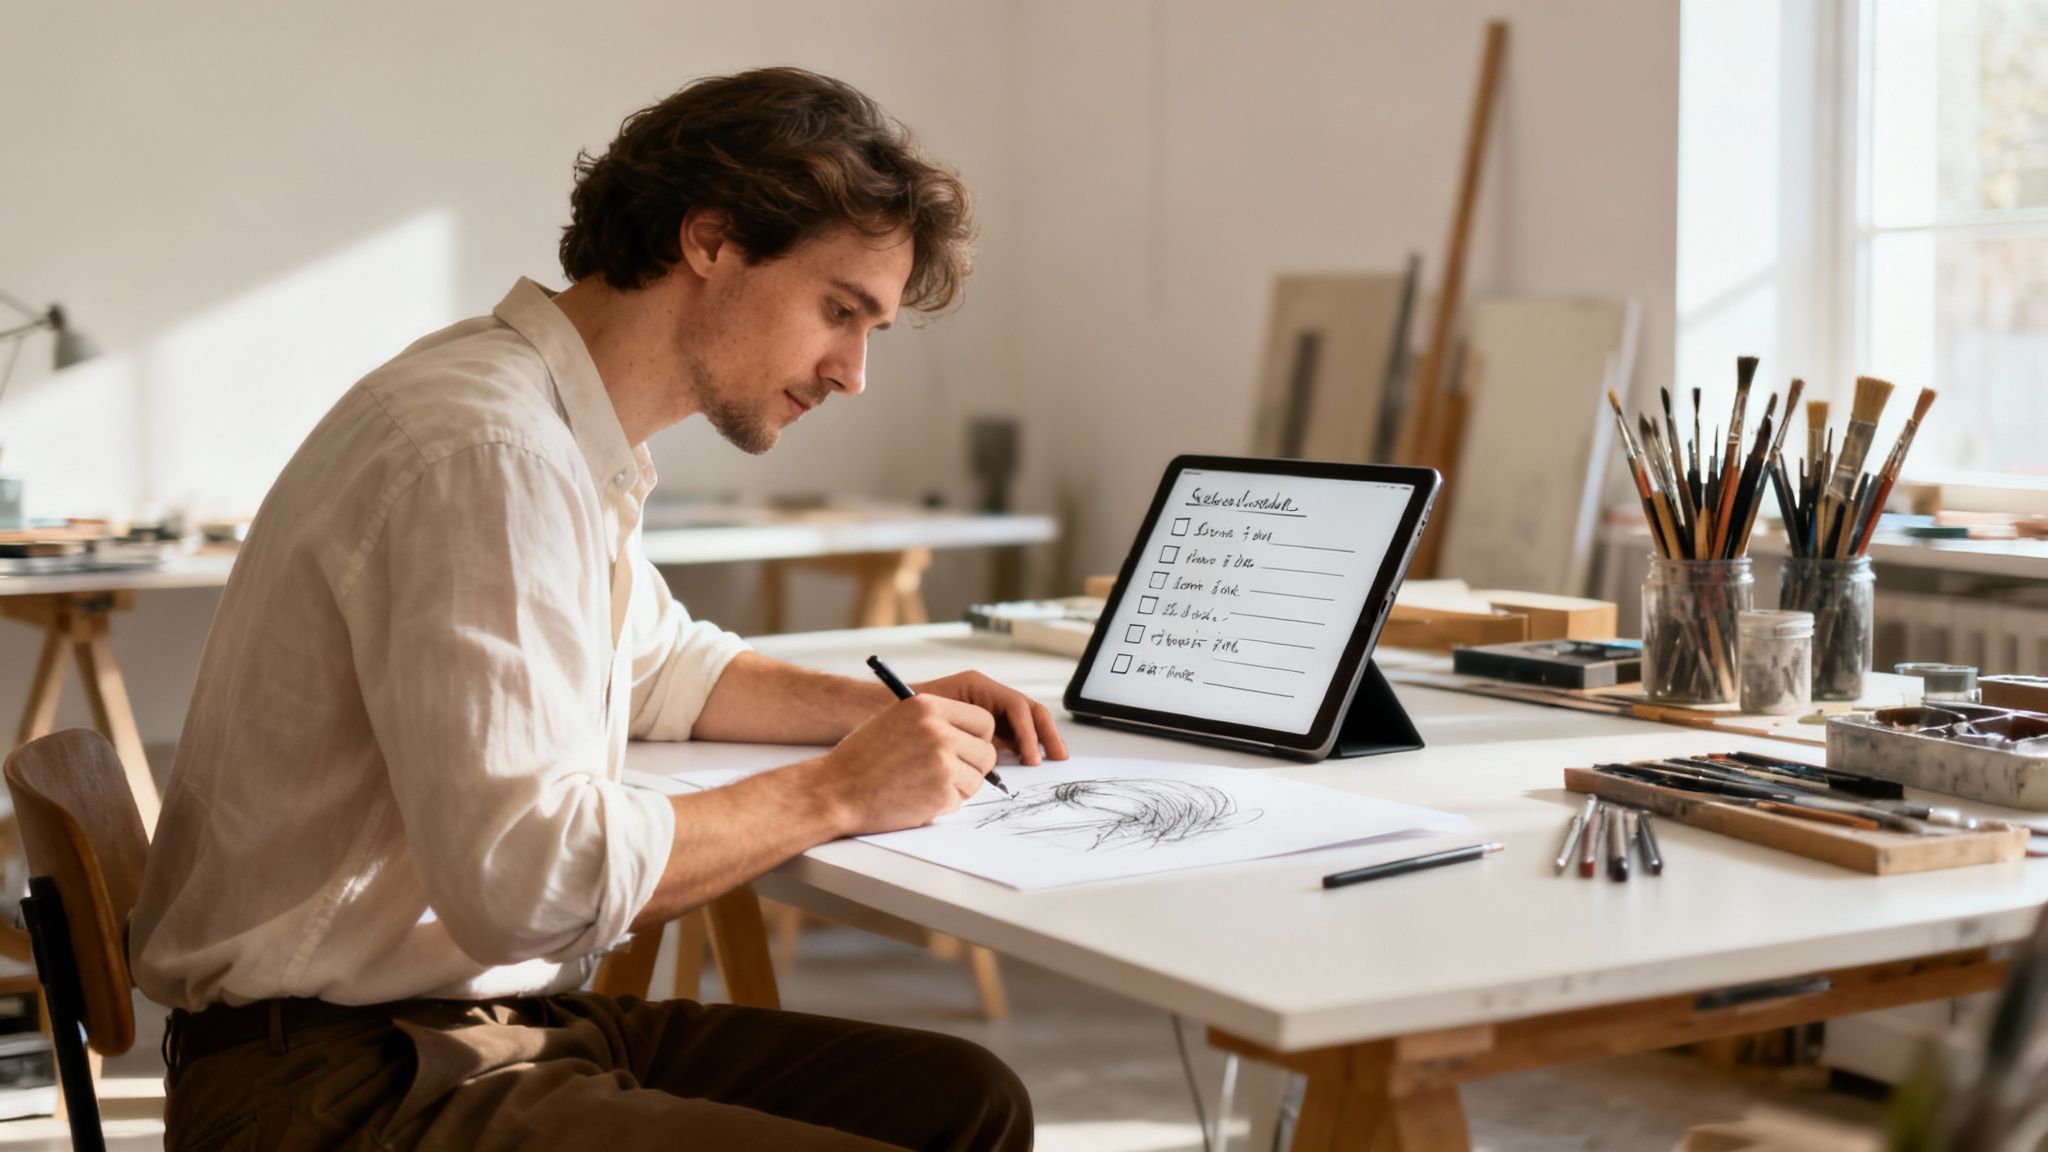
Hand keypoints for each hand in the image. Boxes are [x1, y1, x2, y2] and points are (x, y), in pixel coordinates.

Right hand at [813, 695, 997, 834]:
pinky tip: (916, 797)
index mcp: (928, 706)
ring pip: (977, 780)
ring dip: (958, 787)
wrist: (835, 790)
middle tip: (948, 772)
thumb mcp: (897, 720)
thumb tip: (971, 734)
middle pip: (986, 753)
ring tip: (924, 784)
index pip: (983, 720)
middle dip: (973, 766)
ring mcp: (942, 764)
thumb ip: (934, 721)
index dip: (978, 738)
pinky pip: (960, 801)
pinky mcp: (941, 794)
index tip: (968, 747)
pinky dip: (943, 804)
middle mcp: (938, 731)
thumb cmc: (862, 758)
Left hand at [912, 670, 1070, 764]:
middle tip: (1056, 756)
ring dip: (1040, 739)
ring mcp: (988, 708)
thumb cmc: (900, 712)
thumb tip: (992, 754)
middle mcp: (986, 694)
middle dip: (1045, 732)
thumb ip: (964, 733)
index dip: (1027, 731)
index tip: (1029, 757)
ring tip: (1052, 759)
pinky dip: (1025, 746)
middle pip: (1027, 709)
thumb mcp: (932, 717)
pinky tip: (1030, 763)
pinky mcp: (985, 726)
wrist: (880, 712)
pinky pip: (1012, 733)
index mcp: (976, 685)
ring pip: (1025, 721)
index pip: (1015, 705)